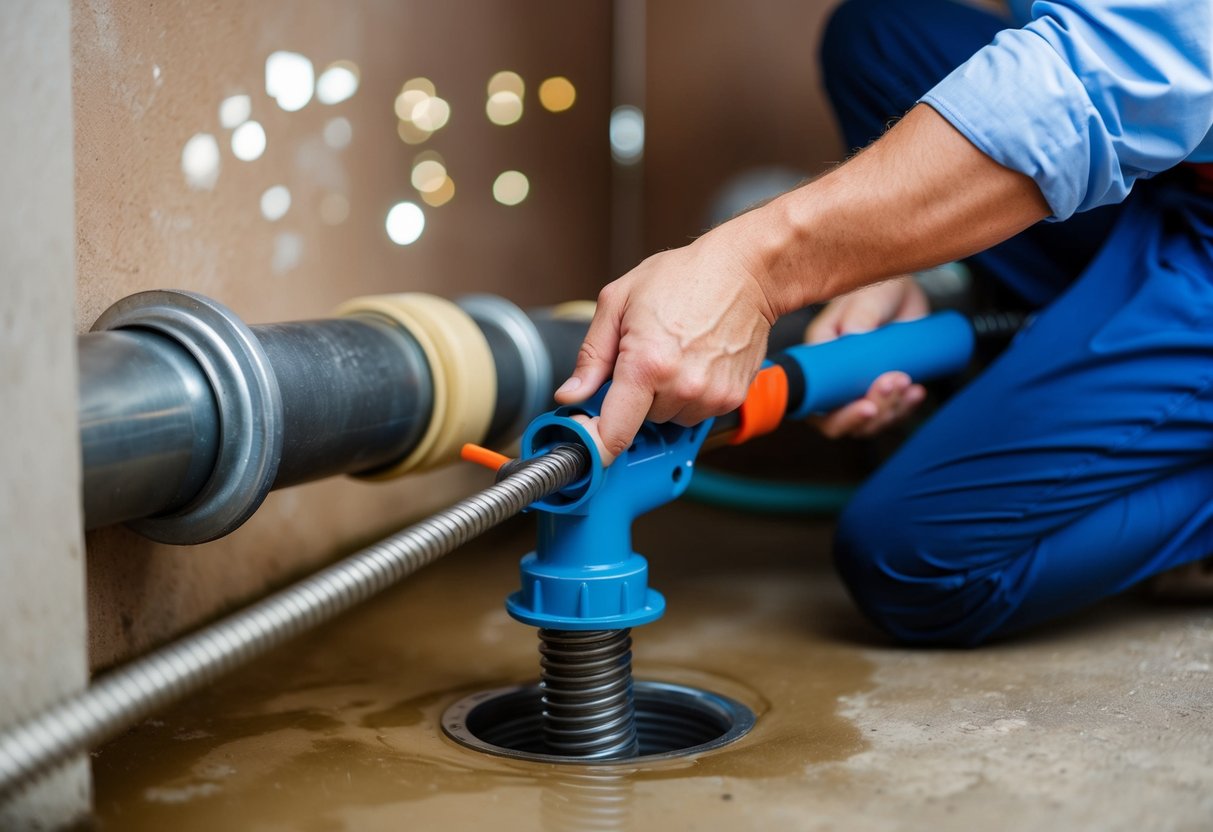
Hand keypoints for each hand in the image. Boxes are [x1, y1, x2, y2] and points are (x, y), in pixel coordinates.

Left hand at [554, 227, 777, 464]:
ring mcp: (710, 395)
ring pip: (669, 418)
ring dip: (665, 396)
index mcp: (646, 364)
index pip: (614, 434)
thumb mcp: (619, 302)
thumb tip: (571, 395)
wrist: (744, 272)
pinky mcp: (732, 398)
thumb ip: (591, 356)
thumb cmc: (684, 277)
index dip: (594, 445)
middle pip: (639, 420)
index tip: (586, 440)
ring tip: (676, 354)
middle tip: (647, 356)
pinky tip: (697, 361)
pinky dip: (691, 394)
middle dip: (635, 396)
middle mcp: (681, 386)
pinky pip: (697, 413)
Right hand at [804, 276, 929, 437]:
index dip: (839, 415)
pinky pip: (889, 413)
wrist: (901, 294)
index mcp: (817, 360)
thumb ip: (862, 313)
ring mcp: (856, 388)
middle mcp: (832, 380)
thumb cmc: (877, 290)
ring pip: (867, 421)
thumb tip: (853, 334)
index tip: (867, 406)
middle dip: (872, 411)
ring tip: (908, 381)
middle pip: (840, 420)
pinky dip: (905, 407)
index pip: (816, 404)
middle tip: (894, 383)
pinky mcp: (879, 390)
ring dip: (890, 408)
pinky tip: (917, 391)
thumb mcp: (869, 296)